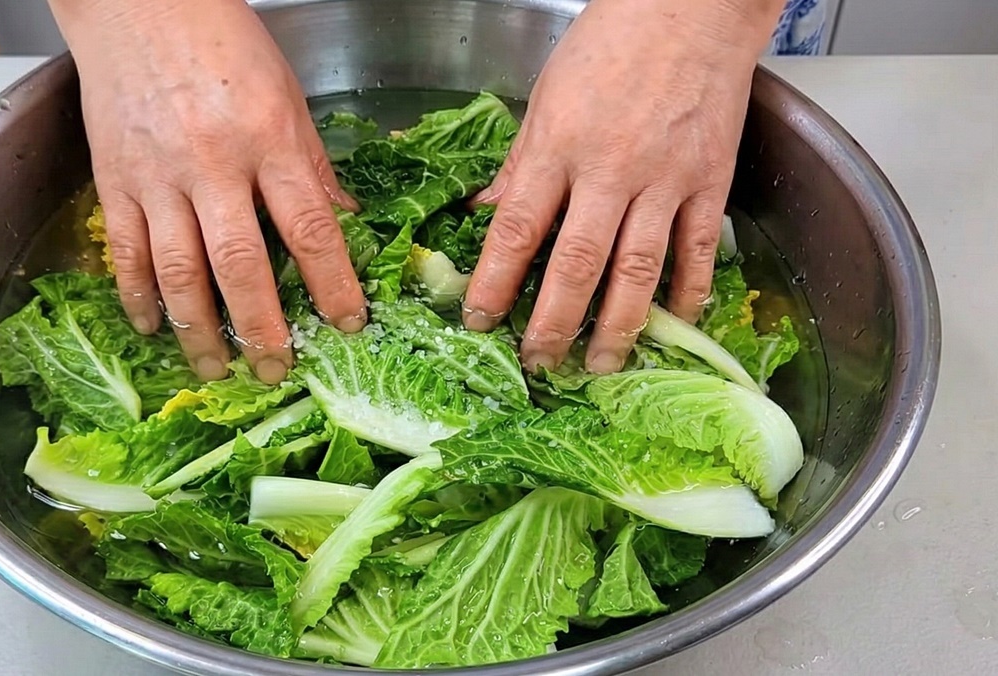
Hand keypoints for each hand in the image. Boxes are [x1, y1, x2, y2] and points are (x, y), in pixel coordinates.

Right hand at [49, 0, 366, 383]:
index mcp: (269, 139)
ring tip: (218, 368)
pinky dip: (140, 297)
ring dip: (200, 331)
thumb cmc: (222, 42)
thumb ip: (313, 167)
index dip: (333, 285)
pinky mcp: (114, 179)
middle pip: (241, 265)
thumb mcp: (287, 96)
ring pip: (180, 272)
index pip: (311, 229)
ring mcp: (157, 175)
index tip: (349, 325)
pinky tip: (155, 328)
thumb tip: (347, 224)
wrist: (139, 3)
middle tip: (278, 371)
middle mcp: (213, 163)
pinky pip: (125, 253)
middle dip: (263, 329)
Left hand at [462, 0, 783, 373]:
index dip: (495, 284)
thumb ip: (520, 165)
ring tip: (598, 364)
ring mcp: (665, 180)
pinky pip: (697, 251)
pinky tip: (672, 322)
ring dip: (616, 327)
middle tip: (538, 363)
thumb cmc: (610, 44)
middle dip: (552, 324)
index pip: (517, 231)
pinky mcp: (710, 182)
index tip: (479, 321)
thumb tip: (485, 215)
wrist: (691, 8)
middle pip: (576, 265)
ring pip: (637, 271)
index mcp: (558, 147)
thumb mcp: (545, 99)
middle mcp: (610, 170)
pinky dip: (687, 293)